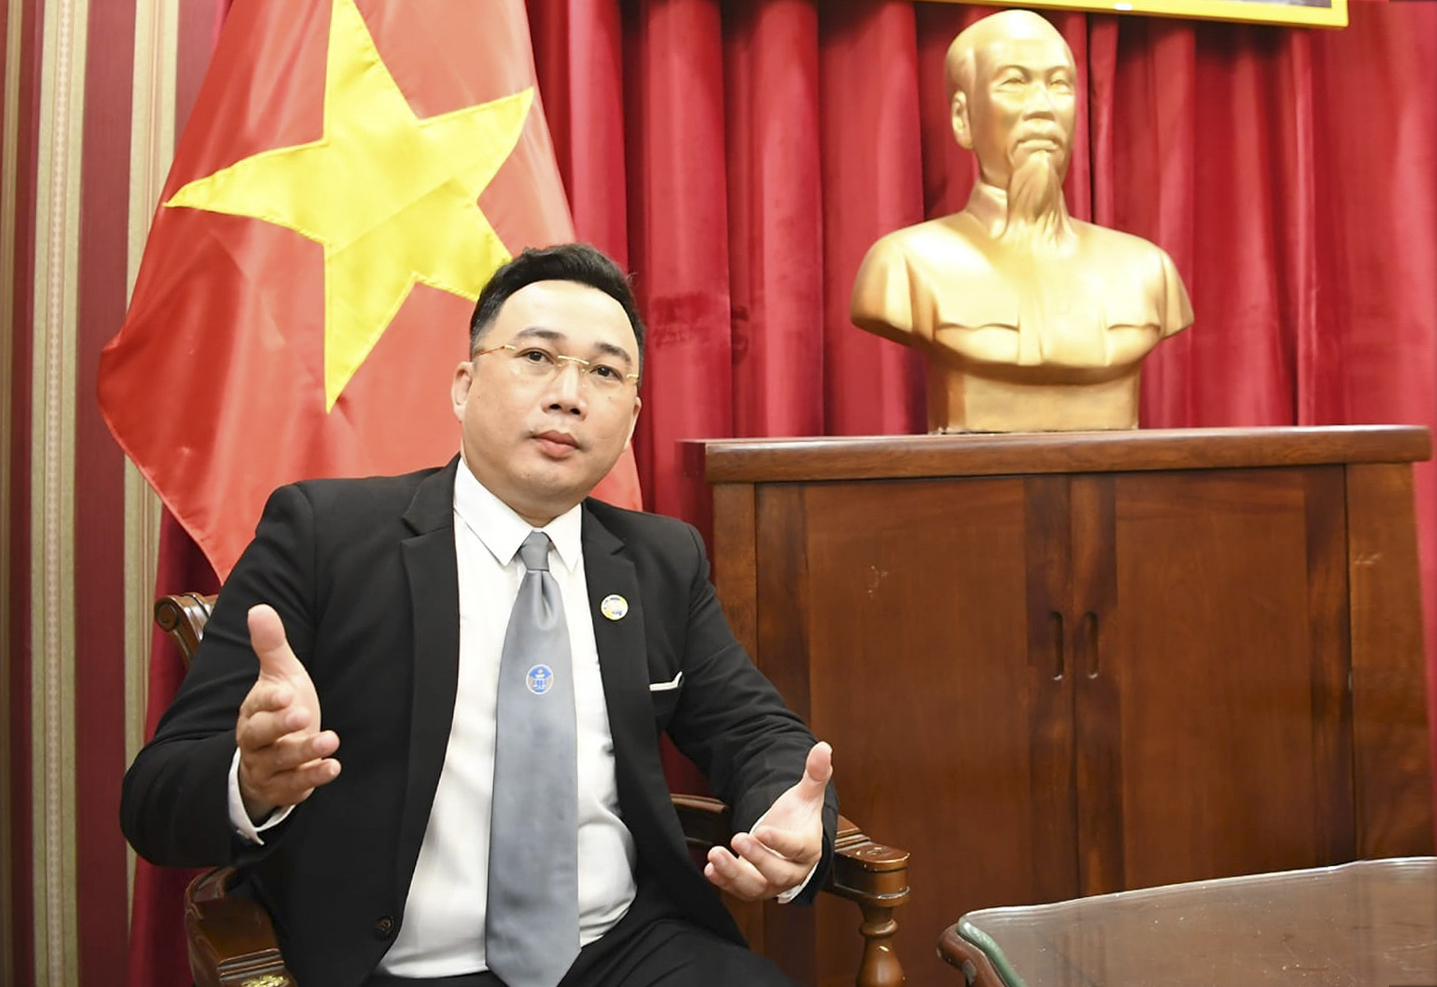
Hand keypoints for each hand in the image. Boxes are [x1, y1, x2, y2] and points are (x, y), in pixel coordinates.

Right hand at [235, 604, 339, 822]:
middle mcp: (254, 741)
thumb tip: (259, 608)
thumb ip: (271, 646)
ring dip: (305, 754)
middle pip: (259, 736)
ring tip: (331, 741)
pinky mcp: (282, 787)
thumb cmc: (278, 708)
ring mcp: (266, 766)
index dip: (269, 701)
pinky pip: (293, 787)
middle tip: (305, 715)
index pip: (255, 706)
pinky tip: (333, 767)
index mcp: (252, 711)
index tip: (286, 692)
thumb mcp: (279, 675)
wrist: (267, 755)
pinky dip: (311, 778)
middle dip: (281, 727)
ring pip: (279, 764)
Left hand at [704, 741, 831, 900]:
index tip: (761, 830)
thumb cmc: (797, 819)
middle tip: (737, 837)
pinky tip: (710, 868)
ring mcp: (770, 883)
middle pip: (777, 873)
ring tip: (715, 855)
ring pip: (755, 887)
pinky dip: (724, 882)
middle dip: (757, 858)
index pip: (797, 849)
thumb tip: (823, 748)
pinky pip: (738, 891)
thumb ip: (815, 773)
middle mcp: (792, 872)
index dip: (780, 842)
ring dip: (733, 874)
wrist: (786, 841)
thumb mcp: (806, 795)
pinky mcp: (752, 887)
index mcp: (808, 849)